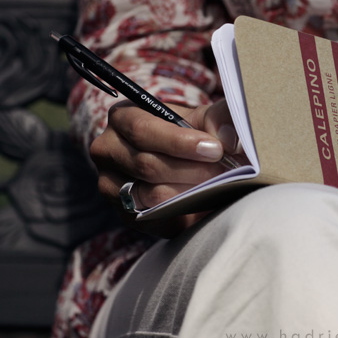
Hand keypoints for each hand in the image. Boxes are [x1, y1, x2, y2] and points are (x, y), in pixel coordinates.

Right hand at [89, 98, 242, 237]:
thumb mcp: (203, 119)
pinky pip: (153, 219)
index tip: (215, 149)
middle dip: (190, 169)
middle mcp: (107, 150)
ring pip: (149, 194)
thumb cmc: (190, 134)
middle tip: (223, 171)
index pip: (143, 130)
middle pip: (146, 164)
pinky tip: (202, 205)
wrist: (182, 162)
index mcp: (123, 118)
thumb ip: (219, 120)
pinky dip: (181, 214)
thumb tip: (230, 137)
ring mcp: (110, 184)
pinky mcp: (123, 213)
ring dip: (187, 193)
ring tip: (216, 186)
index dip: (180, 142)